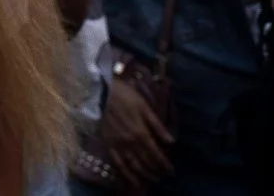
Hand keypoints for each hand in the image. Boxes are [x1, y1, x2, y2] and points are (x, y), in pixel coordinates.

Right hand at [99, 63, 174, 187]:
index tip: (172, 171)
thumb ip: (157, 125)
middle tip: (164, 176)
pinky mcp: (109, 146)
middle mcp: (131, 143)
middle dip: (157, 170)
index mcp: (141, 133)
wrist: (100, 94)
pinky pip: (119, 164)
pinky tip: (134, 180)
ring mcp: (119, 146)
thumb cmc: (125, 96)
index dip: (165, 164)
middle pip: (147, 162)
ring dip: (145, 175)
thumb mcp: (144, 107)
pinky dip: (128, 175)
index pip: (157, 154)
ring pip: (135, 166)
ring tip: (153, 179)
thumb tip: (172, 141)